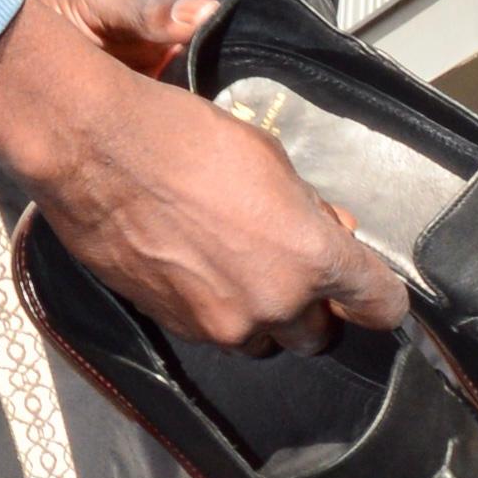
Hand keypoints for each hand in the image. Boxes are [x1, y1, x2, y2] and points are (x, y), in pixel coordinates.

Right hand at [0, 0, 407, 350]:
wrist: (95, 149)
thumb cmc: (183, 138)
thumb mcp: (269, 158)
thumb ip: (307, 208)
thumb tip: (326, 228)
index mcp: (310, 257)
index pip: (378, 304)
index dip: (382, 299)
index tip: (376, 293)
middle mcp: (272, 302)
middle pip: (318, 335)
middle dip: (313, 306)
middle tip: (294, 263)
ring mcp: (219, 322)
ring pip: (263, 339)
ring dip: (262, 311)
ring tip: (237, 260)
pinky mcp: (174, 325)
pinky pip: (212, 330)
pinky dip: (214, 306)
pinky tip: (196, 261)